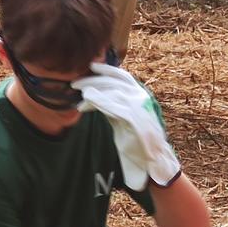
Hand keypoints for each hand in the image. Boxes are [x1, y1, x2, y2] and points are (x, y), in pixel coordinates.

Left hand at [74, 64, 179, 189]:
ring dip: (93, 91)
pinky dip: (100, 101)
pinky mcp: (135, 121)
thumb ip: (115, 103)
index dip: (108, 70)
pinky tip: (87, 100)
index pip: (123, 77)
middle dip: (93, 80)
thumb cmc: (136, 140)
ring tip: (78, 94)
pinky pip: (114, 107)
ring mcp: (140, 109)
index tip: (92, 66)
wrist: (153, 161)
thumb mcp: (124, 117)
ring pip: (113, 92)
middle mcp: (142, 99)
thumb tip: (96, 91)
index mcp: (141, 96)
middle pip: (114, 83)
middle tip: (74, 83)